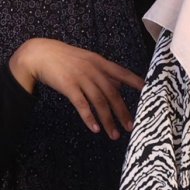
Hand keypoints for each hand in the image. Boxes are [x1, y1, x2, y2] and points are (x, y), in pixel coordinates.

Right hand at [9, 38, 144, 138]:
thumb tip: (119, 86)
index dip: (135, 82)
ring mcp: (81, 78)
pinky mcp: (68, 86)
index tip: (148, 92)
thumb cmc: (64, 58)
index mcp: (99, 62)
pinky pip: (81, 104)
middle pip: (112, 93)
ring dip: (108, 120)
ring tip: (114, 135)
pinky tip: (95, 128)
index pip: (122, 73)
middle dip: (122, 112)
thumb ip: (103, 73)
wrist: (40, 54)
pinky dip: (89, 117)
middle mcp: (93, 70)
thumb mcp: (87, 60)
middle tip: (131, 127)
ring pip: (99, 101)